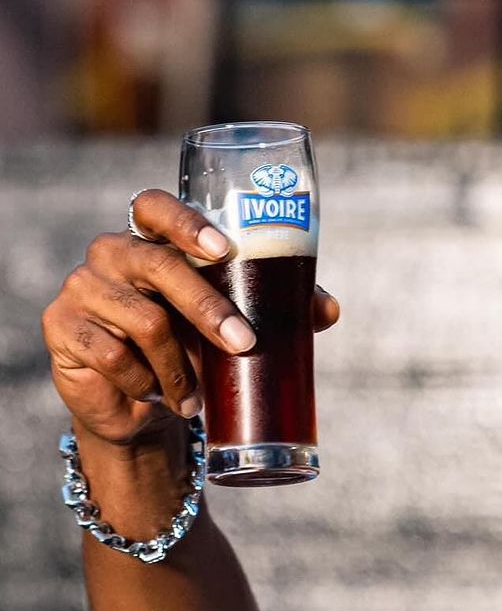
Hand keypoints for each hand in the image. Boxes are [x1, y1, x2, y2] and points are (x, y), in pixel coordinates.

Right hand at [42, 189, 339, 445]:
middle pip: (159, 266)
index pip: (154, 206)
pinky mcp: (63, 329)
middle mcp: (112, 254)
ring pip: (144, 321)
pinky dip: (145, 383)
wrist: (141, 404)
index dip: (187, 223)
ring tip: (195, 394)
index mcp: (153, 240)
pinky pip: (113, 356)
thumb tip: (329, 309)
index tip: (224, 250)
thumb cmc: (192, 346)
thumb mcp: (233, 321)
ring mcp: (83, 288)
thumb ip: (278, 304)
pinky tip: (157, 396)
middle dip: (209, 309)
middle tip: (244, 344)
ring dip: (179, 365)